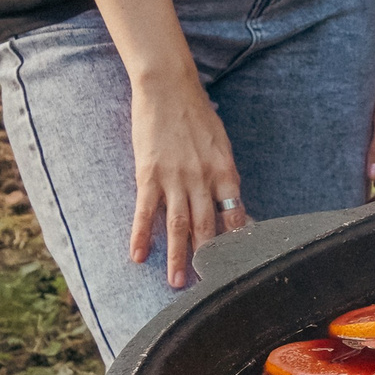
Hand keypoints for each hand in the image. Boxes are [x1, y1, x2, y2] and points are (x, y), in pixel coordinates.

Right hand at [128, 70, 246, 288]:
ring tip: (176, 282)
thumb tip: (229, 200)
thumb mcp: (221, 144)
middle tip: (206, 286)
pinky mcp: (149, 174)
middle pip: (207, 227)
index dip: (235, 239)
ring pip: (178, 226)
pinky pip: (146, 212)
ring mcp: (175, 178)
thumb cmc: (197, 114)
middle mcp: (203, 179)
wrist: (169, 88)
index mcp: (226, 171)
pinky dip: (142, 235)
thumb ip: (224, 174)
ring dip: (177, 256)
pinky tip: (138, 256)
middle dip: (207, 258)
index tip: (237, 262)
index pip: (235, 213)